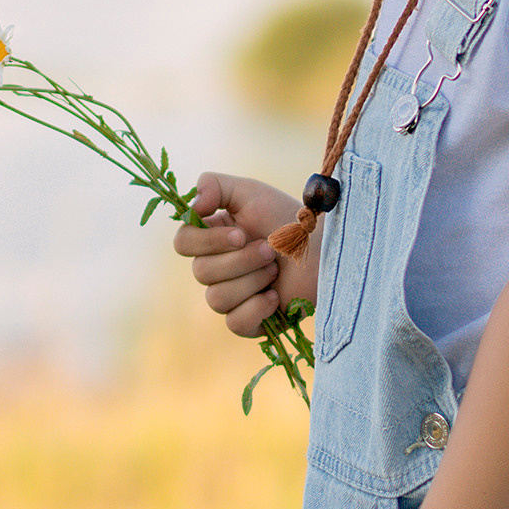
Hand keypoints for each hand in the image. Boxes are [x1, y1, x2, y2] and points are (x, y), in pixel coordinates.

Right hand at [174, 168, 307, 341]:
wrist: (325, 249)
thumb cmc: (289, 220)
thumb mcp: (251, 192)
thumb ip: (213, 185)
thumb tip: (192, 207)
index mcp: (211, 239)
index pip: (183, 243)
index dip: (206, 241)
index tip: (239, 233)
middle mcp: (216, 268)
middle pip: (201, 272)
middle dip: (241, 260)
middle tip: (270, 250)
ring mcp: (231, 297)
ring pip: (217, 299)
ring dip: (252, 280)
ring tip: (276, 269)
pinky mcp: (249, 322)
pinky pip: (235, 323)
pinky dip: (256, 308)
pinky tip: (275, 296)